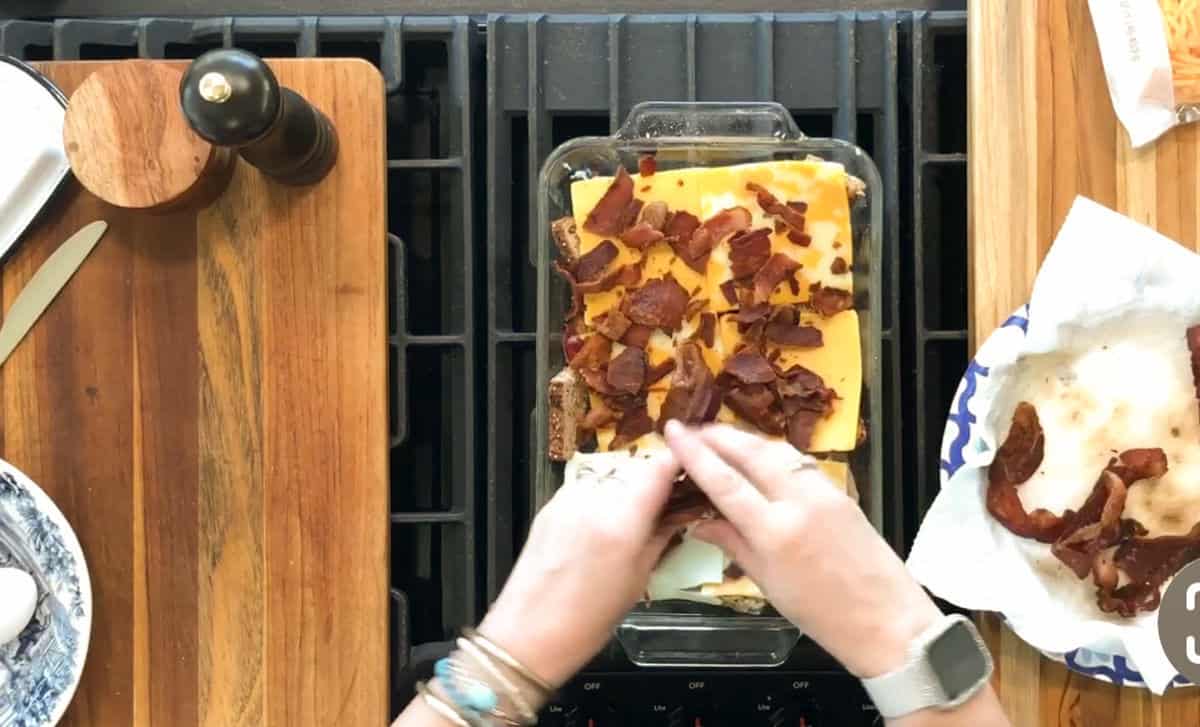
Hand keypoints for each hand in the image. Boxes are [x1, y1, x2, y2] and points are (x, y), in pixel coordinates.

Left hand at [478, 451, 680, 687]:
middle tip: (668, 505)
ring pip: (611, 476)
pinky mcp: (550, 504)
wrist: (529, 632)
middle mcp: (593, 498)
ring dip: (628, 489)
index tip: (691, 475)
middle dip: (654, 482)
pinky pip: (588, 488)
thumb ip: (661, 535)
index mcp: (621, 519)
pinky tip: (604, 527)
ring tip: (634, 520)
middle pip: (636, 468)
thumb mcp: (638, 578)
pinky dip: (603, 498)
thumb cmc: (589, 618)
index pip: (659, 466)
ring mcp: (568, 498)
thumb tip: (681, 511)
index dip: (678, 465)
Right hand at [663, 421, 941, 678]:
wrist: (887, 620)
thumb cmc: (821, 615)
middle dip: (719, 435)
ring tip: (720, 438)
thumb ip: (733, 544)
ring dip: (746, 439)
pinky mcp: (840, 491)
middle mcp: (799, 502)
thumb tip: (699, 519)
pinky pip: (799, 461)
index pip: (724, 481)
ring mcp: (823, 492)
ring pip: (777, 450)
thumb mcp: (768, 584)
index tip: (673, 432)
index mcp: (775, 532)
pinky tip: (760, 457)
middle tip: (693, 429)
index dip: (694, 453)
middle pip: (752, 452)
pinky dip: (773, 452)